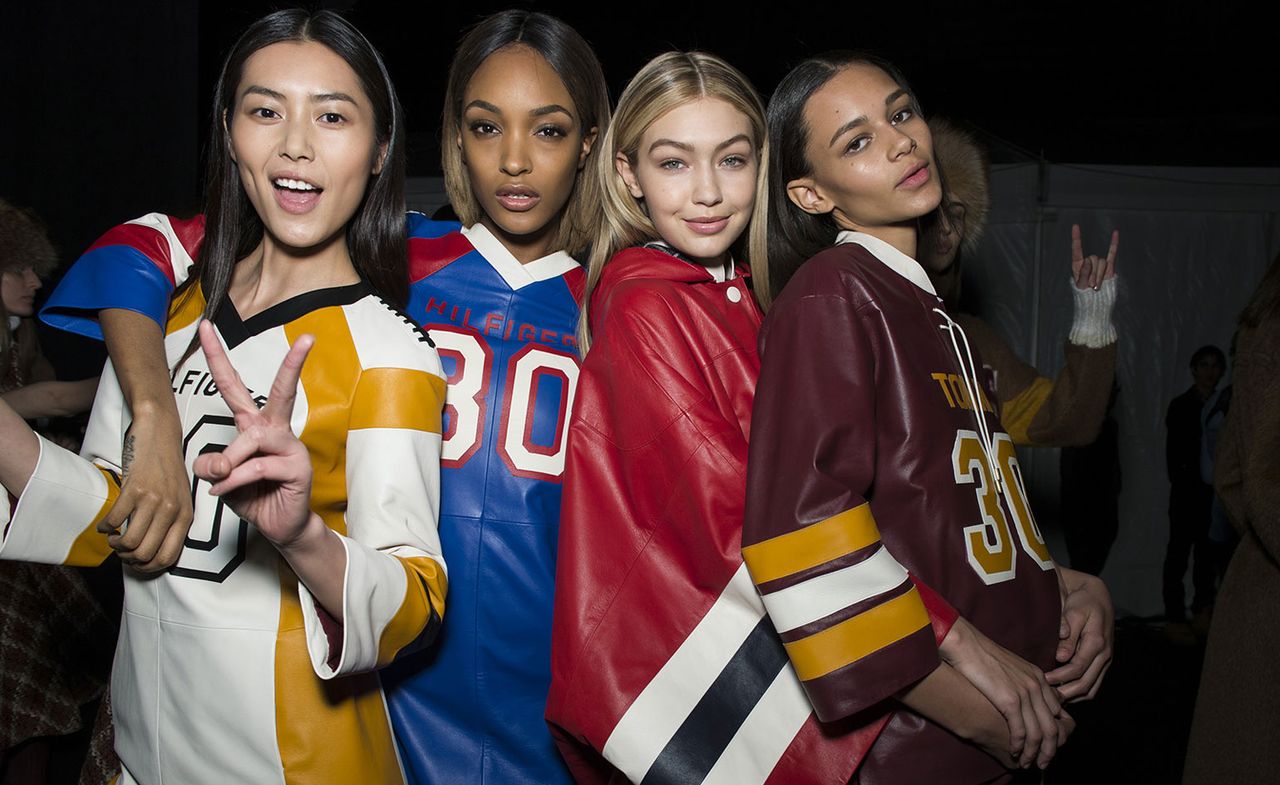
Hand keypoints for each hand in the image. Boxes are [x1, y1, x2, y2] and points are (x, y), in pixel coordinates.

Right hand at [98, 405, 193, 571]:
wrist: (160, 432)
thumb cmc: (167, 466)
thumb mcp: (179, 496)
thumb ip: (171, 520)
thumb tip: (152, 550)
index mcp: (186, 515)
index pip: (169, 557)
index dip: (148, 568)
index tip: (136, 564)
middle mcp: (172, 510)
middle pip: (146, 554)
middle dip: (128, 559)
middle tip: (120, 551)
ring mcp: (154, 499)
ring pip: (129, 542)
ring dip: (114, 545)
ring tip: (112, 537)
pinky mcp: (134, 488)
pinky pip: (114, 520)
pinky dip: (104, 528)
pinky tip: (104, 524)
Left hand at [191, 321, 315, 547]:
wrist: (279, 527)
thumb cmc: (252, 496)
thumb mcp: (220, 478)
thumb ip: (212, 465)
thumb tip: (218, 463)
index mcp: (253, 425)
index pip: (233, 385)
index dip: (217, 356)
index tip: (205, 327)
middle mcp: (275, 430)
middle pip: (282, 391)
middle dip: (294, 364)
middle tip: (308, 338)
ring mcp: (290, 447)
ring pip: (253, 439)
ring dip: (229, 462)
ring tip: (220, 480)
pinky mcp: (298, 468)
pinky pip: (257, 467)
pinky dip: (235, 481)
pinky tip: (228, 491)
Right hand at [940, 617, 1071, 768]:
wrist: (966, 646)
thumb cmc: (982, 654)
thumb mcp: (1010, 665)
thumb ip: (1023, 681)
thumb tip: (1025, 697)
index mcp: (1038, 677)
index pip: (1057, 712)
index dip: (1054, 732)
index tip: (1045, 744)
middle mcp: (1037, 686)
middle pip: (1053, 727)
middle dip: (1049, 750)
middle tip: (1042, 762)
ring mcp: (1025, 693)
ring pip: (1039, 733)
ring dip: (1033, 752)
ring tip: (1026, 762)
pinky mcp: (1010, 701)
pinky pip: (1021, 731)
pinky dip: (1018, 745)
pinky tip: (1013, 751)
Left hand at [1047, 567, 1114, 700]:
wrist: (1098, 596)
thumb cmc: (1083, 602)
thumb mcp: (1073, 613)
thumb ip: (1068, 635)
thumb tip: (1061, 657)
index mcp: (1097, 642)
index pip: (1078, 668)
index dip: (1060, 677)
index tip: (1043, 680)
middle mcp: (1105, 654)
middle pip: (1086, 684)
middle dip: (1066, 692)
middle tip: (1046, 695)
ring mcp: (1106, 660)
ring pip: (1092, 688)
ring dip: (1073, 695)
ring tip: (1053, 698)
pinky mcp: (1103, 662)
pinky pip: (1094, 684)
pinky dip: (1081, 692)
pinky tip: (1064, 692)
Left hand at [1070, 224, 1117, 290]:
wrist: (1096, 303)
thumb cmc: (1085, 296)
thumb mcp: (1081, 287)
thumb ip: (1083, 274)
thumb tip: (1088, 261)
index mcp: (1077, 265)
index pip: (1076, 249)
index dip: (1076, 238)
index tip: (1075, 226)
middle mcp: (1088, 262)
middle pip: (1092, 259)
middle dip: (1093, 273)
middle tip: (1091, 286)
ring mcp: (1098, 264)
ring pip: (1102, 262)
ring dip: (1100, 275)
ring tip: (1096, 286)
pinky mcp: (1109, 267)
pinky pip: (1112, 253)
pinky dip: (1114, 243)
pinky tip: (1115, 232)